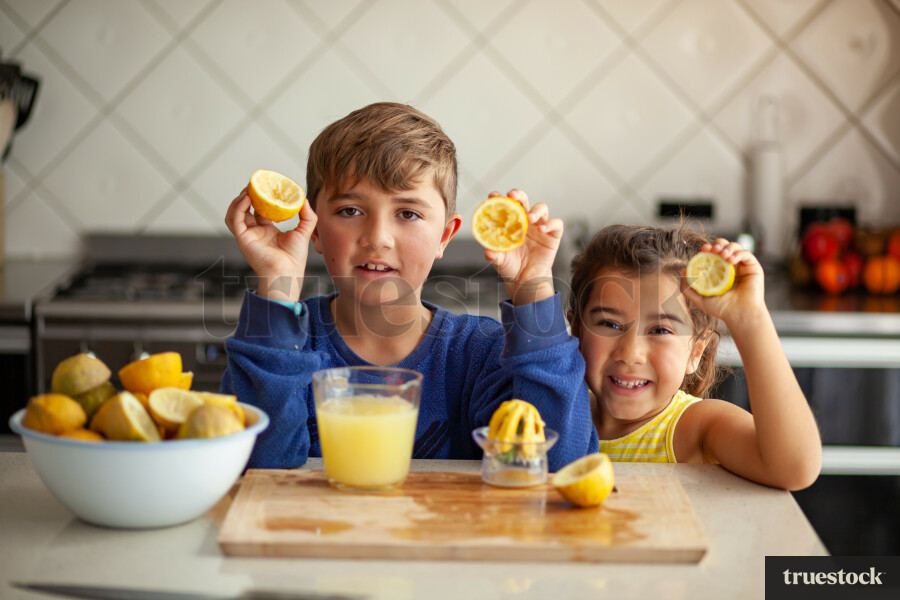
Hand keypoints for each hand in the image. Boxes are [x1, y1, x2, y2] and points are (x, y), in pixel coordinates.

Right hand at [224, 187, 317, 301]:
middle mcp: (255, 232)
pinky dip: (238, 208)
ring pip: (234, 214)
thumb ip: (307, 216)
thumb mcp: (304, 231)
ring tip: (248, 190)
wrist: (288, 273)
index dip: (260, 198)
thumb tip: (304, 199)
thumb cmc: (295, 258)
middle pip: (245, 209)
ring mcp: (248, 235)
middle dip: (248, 195)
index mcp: (268, 230)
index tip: (267, 186)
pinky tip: (246, 199)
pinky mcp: (243, 239)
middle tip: (256, 184)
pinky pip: (235, 220)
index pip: (259, 210)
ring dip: (238, 200)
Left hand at [484, 189, 561, 304]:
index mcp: (510, 223)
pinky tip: (542, 229)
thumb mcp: (499, 261)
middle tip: (512, 195)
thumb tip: (488, 251)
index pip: (505, 206)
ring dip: (536, 210)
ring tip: (530, 218)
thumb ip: (494, 255)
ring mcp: (539, 226)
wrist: (526, 280)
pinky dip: (550, 224)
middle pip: (524, 200)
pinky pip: (556, 224)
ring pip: (541, 208)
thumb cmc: (511, 266)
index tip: (493, 195)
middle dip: (518, 195)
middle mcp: (525, 221)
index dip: (499, 198)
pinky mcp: (552, 235)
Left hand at [681, 239, 766, 325]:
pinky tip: (731, 260)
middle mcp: (731, 267)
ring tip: (722, 254)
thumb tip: (682, 271)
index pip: (713, 254)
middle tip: (713, 249)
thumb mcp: (699, 298)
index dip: (709, 248)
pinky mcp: (753, 267)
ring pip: (736, 247)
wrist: (738, 316)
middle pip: (725, 247)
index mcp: (719, 271)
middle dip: (718, 244)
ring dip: (728, 247)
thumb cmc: (721, 309)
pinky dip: (738, 253)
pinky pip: (747, 254)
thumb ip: (688, 287)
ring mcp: (743, 267)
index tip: (703, 249)